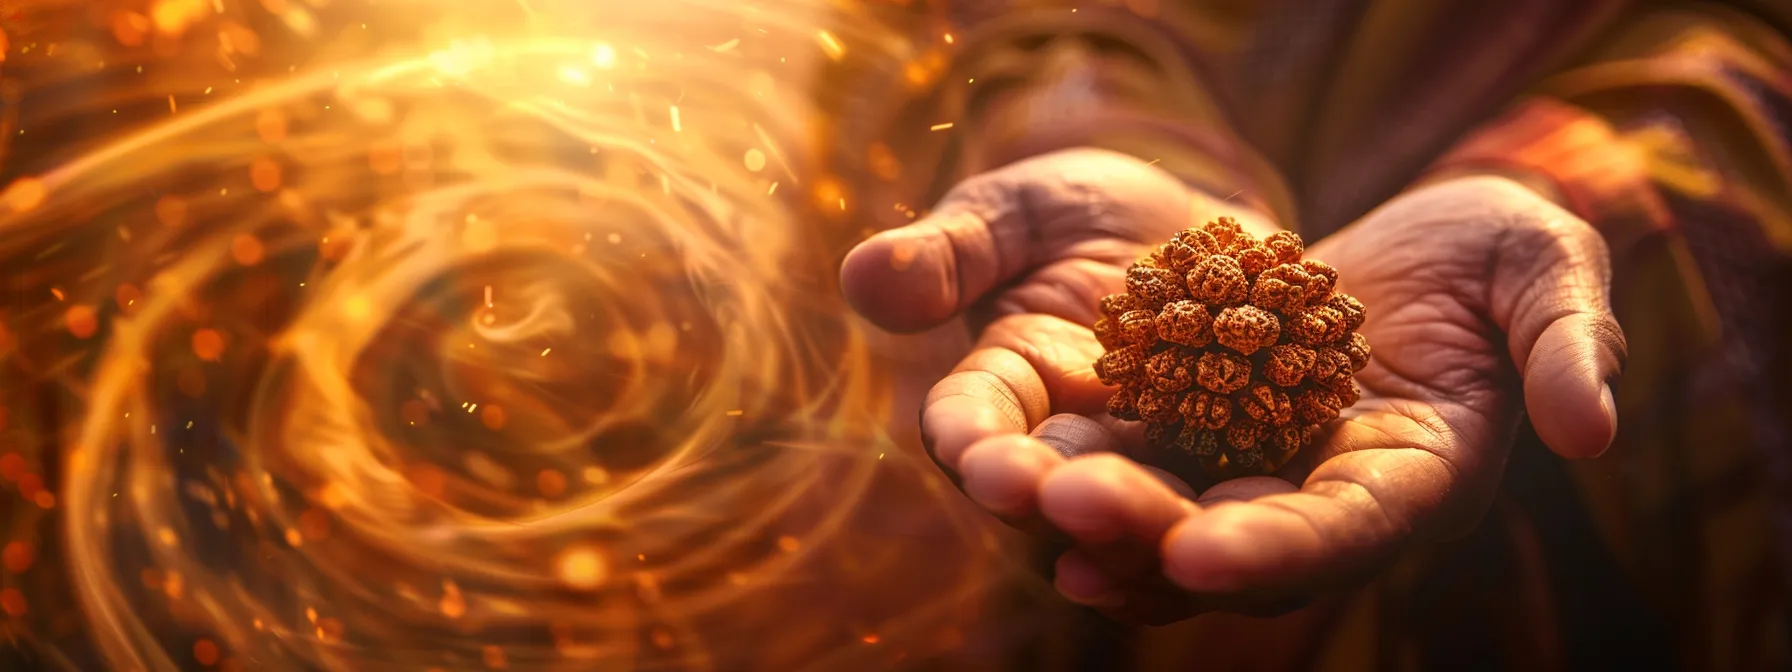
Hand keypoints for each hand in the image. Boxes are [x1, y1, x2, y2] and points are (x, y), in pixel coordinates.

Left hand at [840, 148, 1625, 623]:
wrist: (1419, 239)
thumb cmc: (1494, 248)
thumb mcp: (1542, 266)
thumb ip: (1565, 341)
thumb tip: (1592, 432)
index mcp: (1414, 475)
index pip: (1346, 531)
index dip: (1276, 549)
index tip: (1199, 556)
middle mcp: (1324, 494)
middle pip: (1234, 539)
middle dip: (1153, 535)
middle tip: (1070, 510)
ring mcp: (1257, 465)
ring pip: (1170, 509)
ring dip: (1096, 511)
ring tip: (1021, 492)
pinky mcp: (1202, 427)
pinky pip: (1138, 460)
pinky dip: (1085, 466)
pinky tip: (1015, 462)